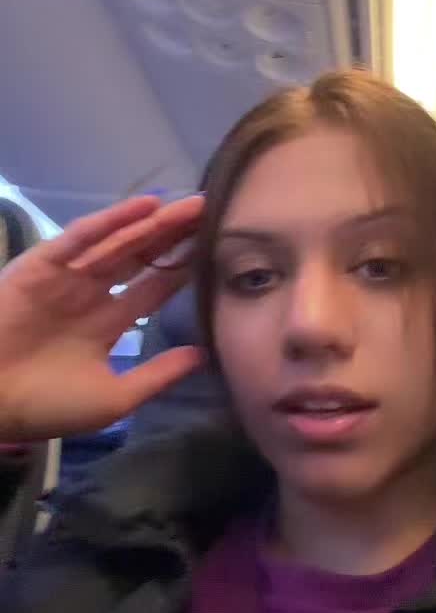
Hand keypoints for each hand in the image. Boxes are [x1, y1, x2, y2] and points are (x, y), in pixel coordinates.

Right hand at [0, 194, 207, 440]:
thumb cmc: (46, 406)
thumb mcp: (113, 398)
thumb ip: (157, 375)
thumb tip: (202, 356)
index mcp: (105, 325)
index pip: (153, 291)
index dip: (183, 271)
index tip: (217, 251)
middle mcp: (89, 296)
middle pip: (141, 259)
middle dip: (174, 238)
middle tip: (210, 213)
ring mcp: (66, 278)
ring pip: (118, 244)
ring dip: (153, 224)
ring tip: (191, 206)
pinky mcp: (41, 266)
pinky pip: (81, 238)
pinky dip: (112, 222)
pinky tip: (146, 208)